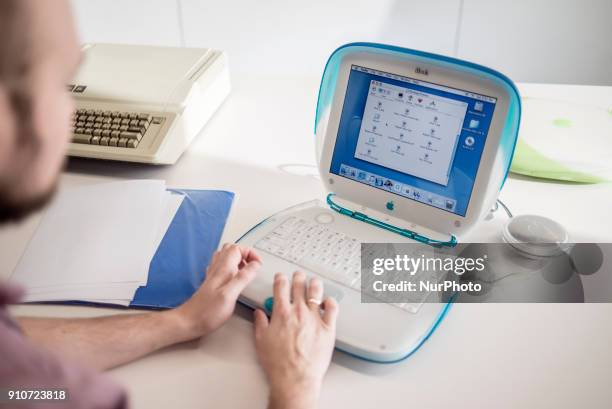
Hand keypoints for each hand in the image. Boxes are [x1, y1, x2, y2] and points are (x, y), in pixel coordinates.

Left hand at [171, 243, 261, 340]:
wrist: (189, 322)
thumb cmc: (208, 312)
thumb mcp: (230, 295)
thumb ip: (243, 278)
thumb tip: (255, 265)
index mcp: (223, 270)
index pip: (237, 249)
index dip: (250, 253)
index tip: (258, 265)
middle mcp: (217, 269)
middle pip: (231, 249)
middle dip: (245, 253)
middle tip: (253, 264)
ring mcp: (213, 275)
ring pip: (225, 257)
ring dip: (237, 258)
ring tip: (246, 268)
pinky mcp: (211, 283)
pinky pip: (220, 267)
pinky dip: (230, 267)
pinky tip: (233, 276)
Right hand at [254, 272, 338, 408]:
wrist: (295, 378)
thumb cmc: (278, 363)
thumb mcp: (261, 341)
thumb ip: (260, 323)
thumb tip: (259, 313)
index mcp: (282, 313)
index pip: (281, 287)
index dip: (280, 279)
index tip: (281, 277)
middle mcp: (299, 312)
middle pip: (299, 285)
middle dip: (298, 277)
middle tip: (298, 275)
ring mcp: (315, 318)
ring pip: (316, 292)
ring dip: (314, 284)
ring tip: (314, 282)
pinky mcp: (328, 328)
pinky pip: (332, 308)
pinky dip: (330, 302)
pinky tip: (328, 301)